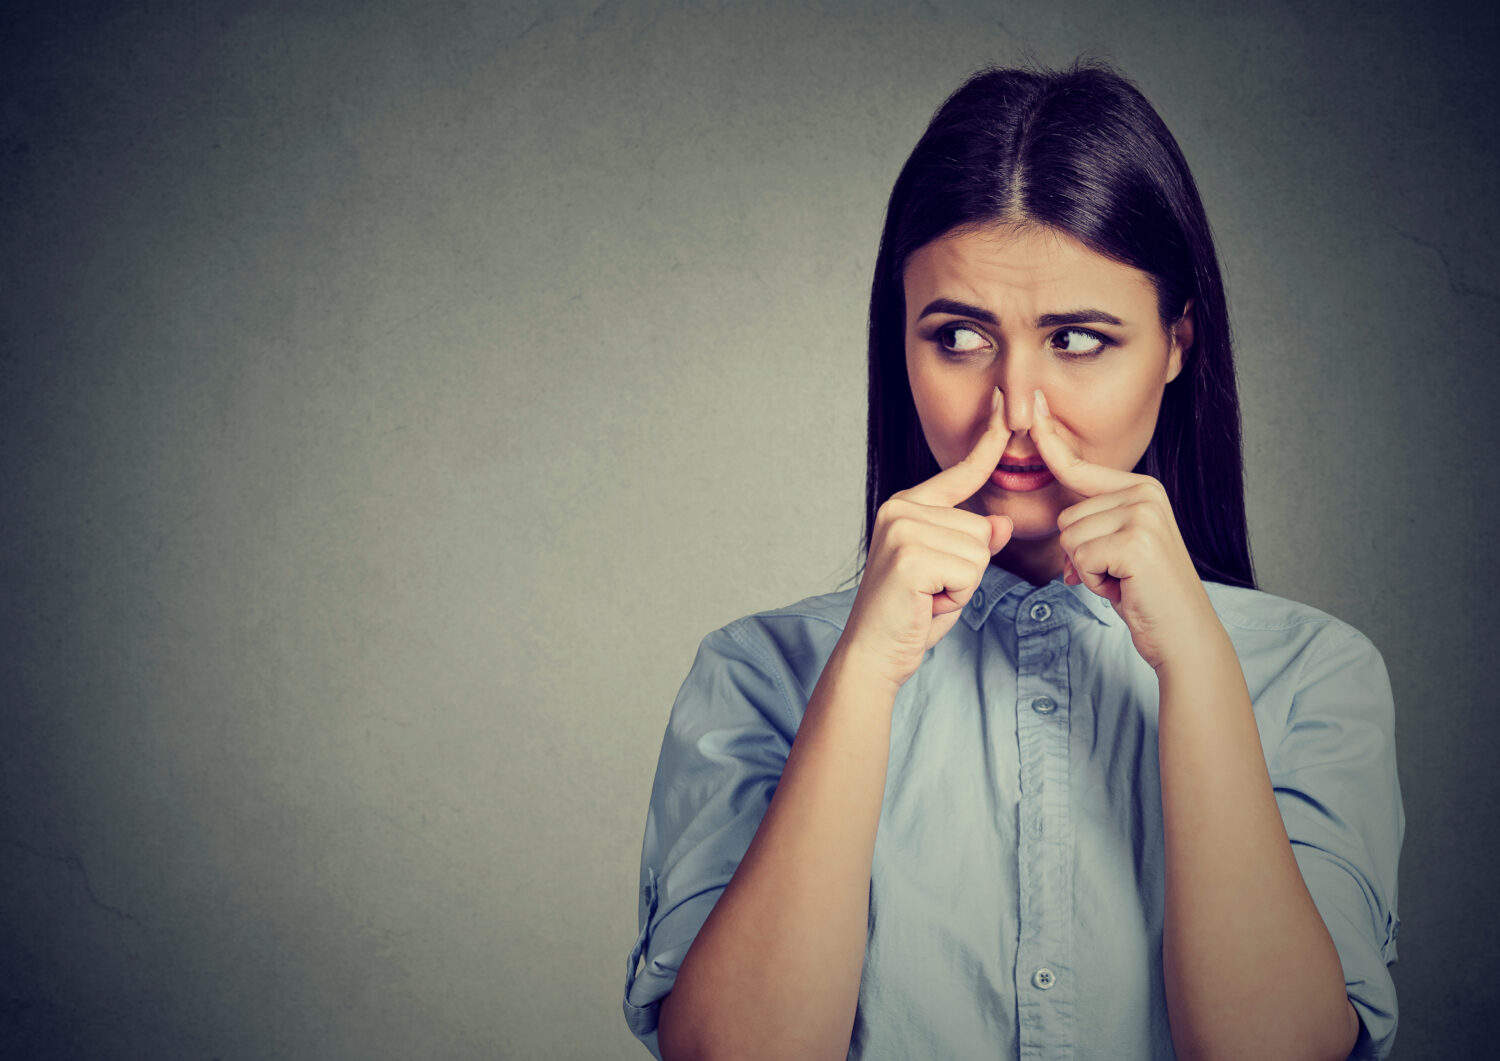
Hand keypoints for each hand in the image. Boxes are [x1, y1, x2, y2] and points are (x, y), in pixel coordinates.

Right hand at [841, 386, 1014, 689]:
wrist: (875, 652)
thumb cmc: (911, 614)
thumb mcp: (950, 572)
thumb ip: (972, 542)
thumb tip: (996, 522)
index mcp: (907, 505)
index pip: (959, 473)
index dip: (986, 442)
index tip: (1002, 405)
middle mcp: (901, 509)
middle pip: (980, 528)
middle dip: (968, 569)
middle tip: (933, 590)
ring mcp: (902, 529)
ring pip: (978, 551)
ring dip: (963, 584)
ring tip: (930, 596)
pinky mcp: (909, 555)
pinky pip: (969, 570)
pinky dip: (957, 596)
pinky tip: (927, 602)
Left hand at [1031, 388, 1218, 671]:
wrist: (1183, 634)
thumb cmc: (1146, 594)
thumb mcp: (1121, 548)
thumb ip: (1096, 525)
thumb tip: (1064, 528)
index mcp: (1141, 488)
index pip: (1079, 467)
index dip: (1050, 440)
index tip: (1032, 401)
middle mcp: (1144, 494)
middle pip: (1066, 517)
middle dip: (1083, 556)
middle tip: (1119, 573)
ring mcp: (1142, 515)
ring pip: (1070, 539)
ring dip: (1089, 571)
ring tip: (1123, 580)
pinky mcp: (1135, 542)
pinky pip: (1080, 559)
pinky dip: (1095, 583)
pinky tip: (1125, 588)